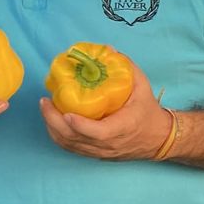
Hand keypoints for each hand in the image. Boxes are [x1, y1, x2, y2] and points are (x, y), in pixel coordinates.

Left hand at [39, 60, 172, 160]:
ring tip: (45, 108)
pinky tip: (51, 121)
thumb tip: (109, 50)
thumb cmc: (148, 111)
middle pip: (76, 139)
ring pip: (70, 145)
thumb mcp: (142, 87)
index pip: (99, 133)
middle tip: (45, 102)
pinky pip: (71, 148)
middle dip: (55, 121)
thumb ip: (127, 68)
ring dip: (52, 128)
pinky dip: (58, 135)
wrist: (158, 138)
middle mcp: (110, 144)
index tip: (67, 113)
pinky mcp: (94, 154)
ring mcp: (100, 152)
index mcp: (123, 128)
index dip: (81, 125)